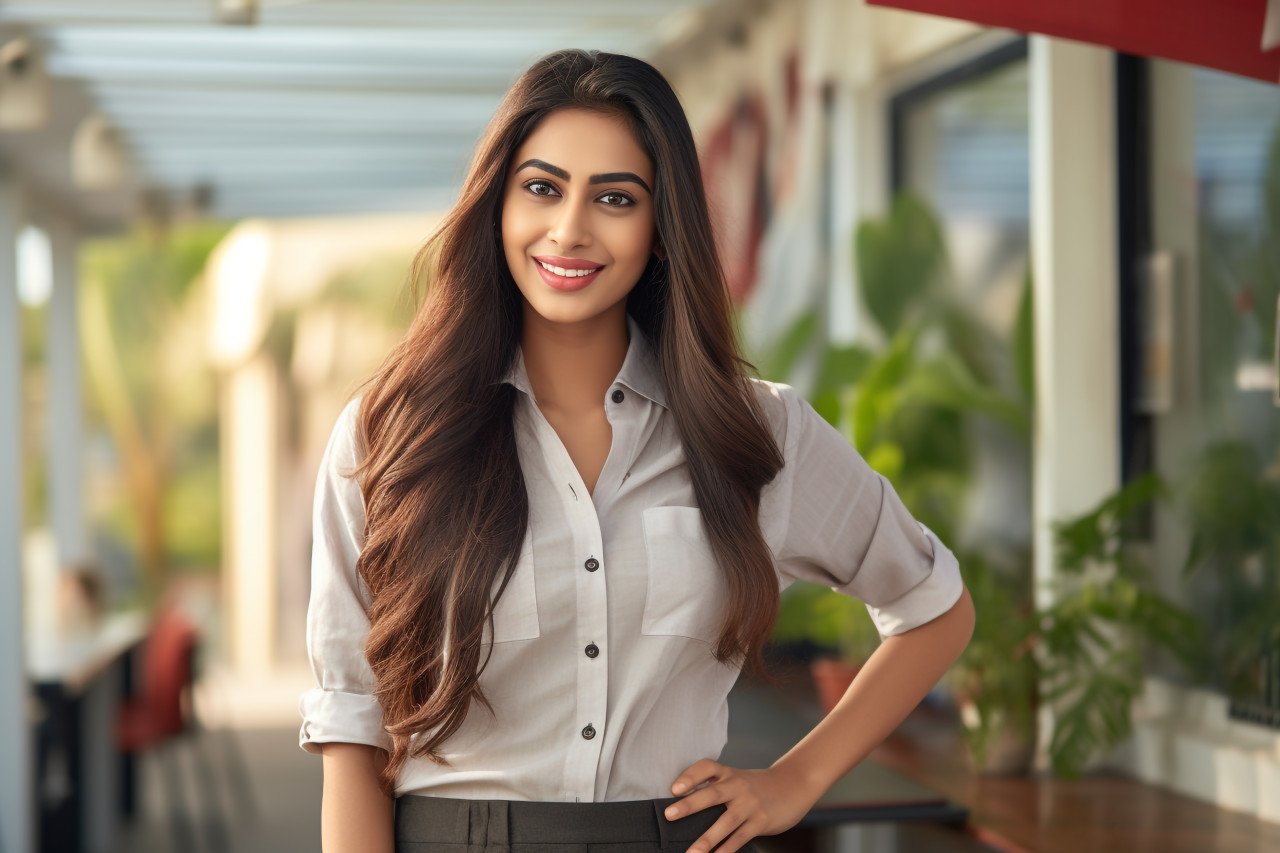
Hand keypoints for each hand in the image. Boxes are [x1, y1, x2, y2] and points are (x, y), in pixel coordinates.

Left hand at [664, 759, 815, 852]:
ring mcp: (750, 804)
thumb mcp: (737, 779)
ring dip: (707, 839)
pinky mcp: (760, 821)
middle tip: (669, 814)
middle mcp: (738, 786)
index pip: (706, 767)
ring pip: (726, 821)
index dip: (690, 776)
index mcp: (728, 773)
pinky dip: (727, 849)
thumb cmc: (757, 786)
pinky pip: (741, 837)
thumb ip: (716, 789)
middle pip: (712, 794)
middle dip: (690, 805)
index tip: (674, 788)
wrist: (794, 785)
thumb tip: (685, 809)